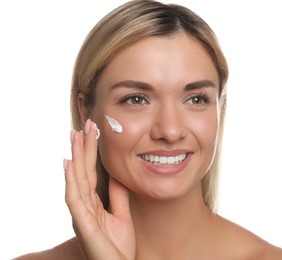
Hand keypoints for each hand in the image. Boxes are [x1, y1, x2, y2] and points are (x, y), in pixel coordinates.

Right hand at [64, 119, 135, 259]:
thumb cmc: (118, 247)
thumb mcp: (121, 215)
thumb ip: (118, 196)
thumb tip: (118, 176)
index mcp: (93, 203)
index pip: (91, 172)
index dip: (92, 152)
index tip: (93, 133)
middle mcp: (84, 205)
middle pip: (83, 170)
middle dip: (83, 147)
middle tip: (85, 125)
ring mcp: (81, 212)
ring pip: (76, 178)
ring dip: (76, 156)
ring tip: (76, 135)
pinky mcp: (82, 222)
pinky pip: (75, 197)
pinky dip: (71, 179)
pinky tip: (69, 163)